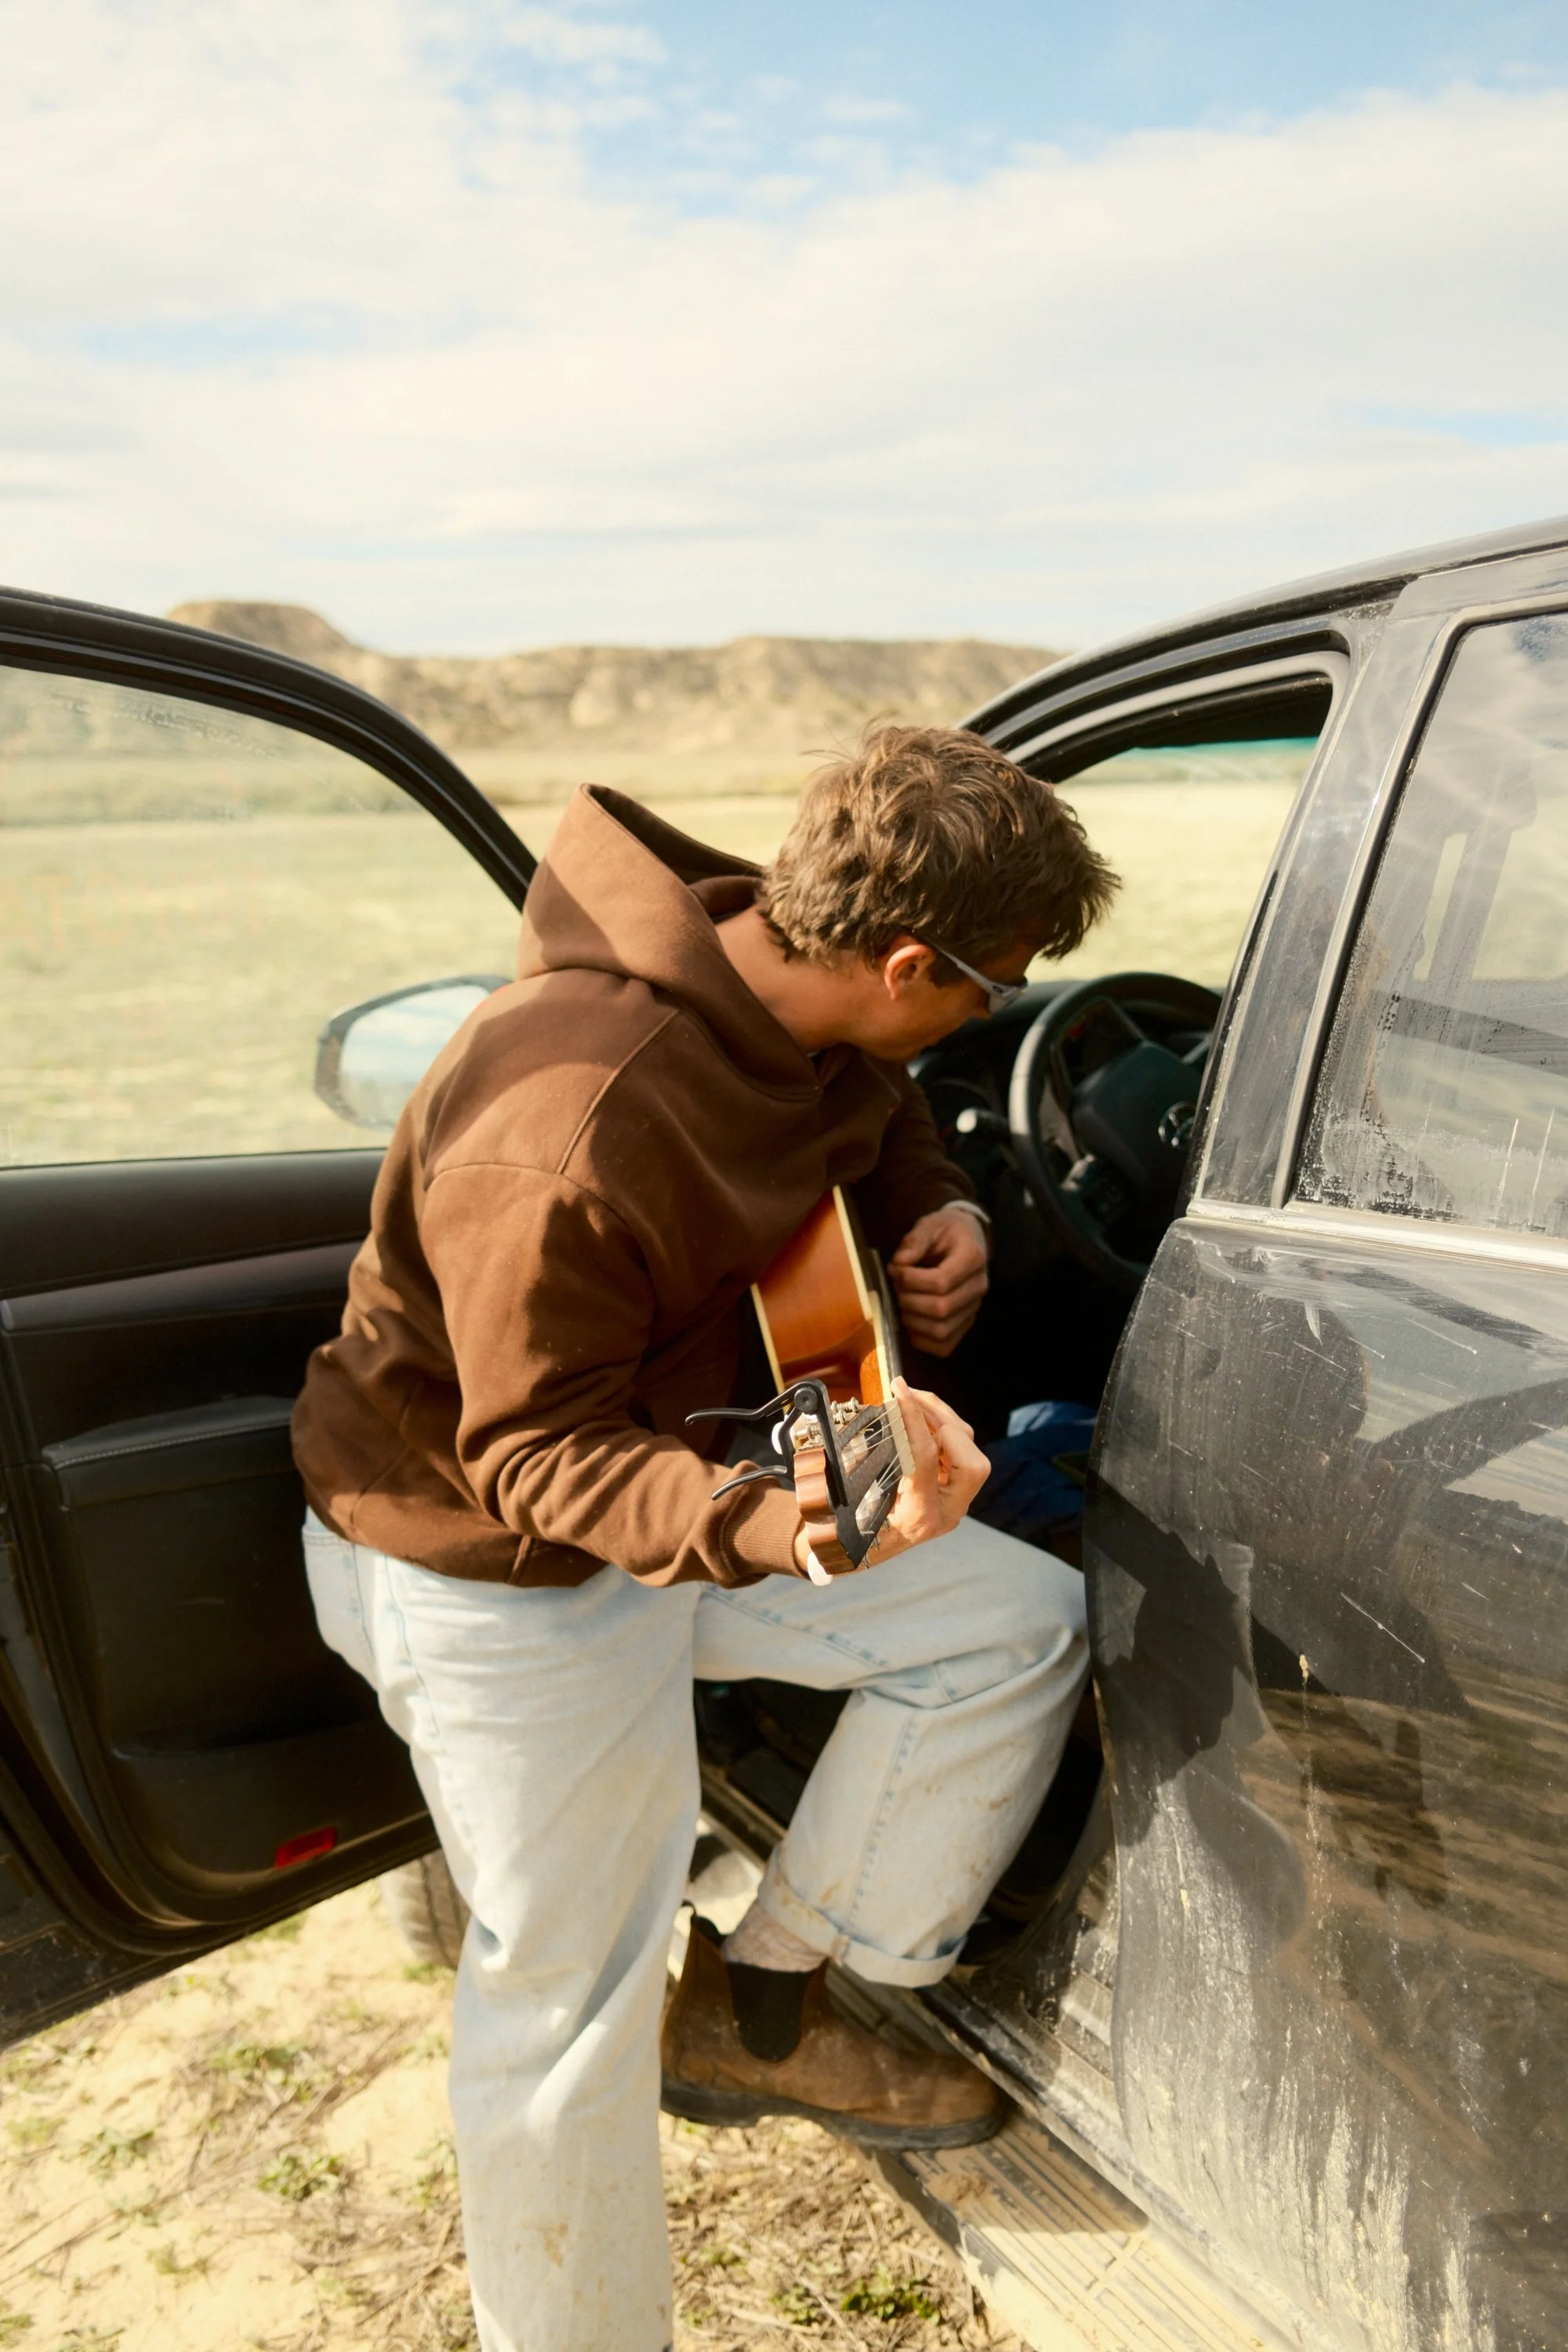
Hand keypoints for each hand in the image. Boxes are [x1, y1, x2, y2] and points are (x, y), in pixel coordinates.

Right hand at [790, 1379, 989, 1574]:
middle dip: (941, 1421)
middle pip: (969, 1460)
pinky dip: (943, 1426)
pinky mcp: (955, 1488)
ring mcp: (956, 1501)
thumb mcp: (847, 1498)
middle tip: (907, 1396)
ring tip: (911, 1399)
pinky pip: (963, 1449)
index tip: (898, 1393)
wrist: (861, 1552)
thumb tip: (875, 1418)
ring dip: (943, 1418)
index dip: (912, 1421)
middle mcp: (946, 1512)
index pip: (924, 1460)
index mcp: (918, 1517)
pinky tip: (918, 1415)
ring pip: (970, 1450)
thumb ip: (861, 1461)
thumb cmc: (848, 1527)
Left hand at [889, 1206, 988, 1357]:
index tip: (896, 1269)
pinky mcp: (965, 1324)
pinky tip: (912, 1322)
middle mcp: (978, 1287)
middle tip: (897, 1287)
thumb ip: (914, 1241)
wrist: (968, 1239)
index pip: (942, 1281)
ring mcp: (973, 1309)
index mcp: (972, 1258)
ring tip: (903, 1303)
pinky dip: (923, 1341)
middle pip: (941, 1309)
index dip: (912, 1280)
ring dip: (913, 1321)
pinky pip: (945, 1346)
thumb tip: (899, 1264)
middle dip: (909, 1300)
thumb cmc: (947, 1231)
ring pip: (942, 1331)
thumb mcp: (930, 1225)